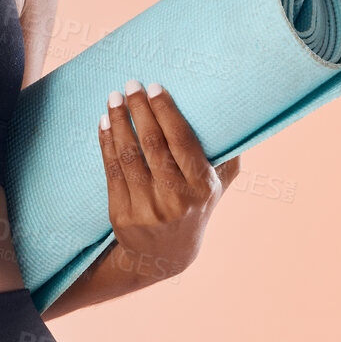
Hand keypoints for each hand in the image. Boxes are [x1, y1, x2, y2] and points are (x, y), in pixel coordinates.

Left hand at [97, 81, 239, 281]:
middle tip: (130, 84)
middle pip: (152, 144)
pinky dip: (106, 143)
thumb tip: (236, 115)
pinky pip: (112, 171)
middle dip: (139, 110)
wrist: (165, 256)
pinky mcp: (122, 215)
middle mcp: (176, 199)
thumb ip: (226, 157)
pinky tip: (104, 123)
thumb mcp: (217, 188)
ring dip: (119, 122)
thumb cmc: (194, 208)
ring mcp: (147, 209)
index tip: (154, 87)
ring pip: (129, 156)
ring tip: (113, 98)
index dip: (165, 111)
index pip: (181, 141)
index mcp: (202, 187)